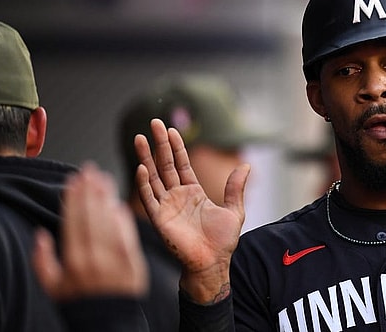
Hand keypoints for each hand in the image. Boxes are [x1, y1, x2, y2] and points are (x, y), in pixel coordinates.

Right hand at [31, 162, 147, 299]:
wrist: (110, 321)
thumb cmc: (80, 303)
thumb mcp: (53, 287)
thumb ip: (43, 260)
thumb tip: (41, 234)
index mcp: (73, 260)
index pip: (74, 220)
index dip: (74, 198)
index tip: (74, 180)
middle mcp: (94, 256)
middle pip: (92, 215)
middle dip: (90, 190)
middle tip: (90, 170)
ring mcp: (115, 257)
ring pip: (110, 219)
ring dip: (107, 197)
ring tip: (104, 179)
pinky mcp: (132, 259)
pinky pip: (126, 233)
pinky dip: (122, 217)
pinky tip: (118, 203)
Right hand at [134, 118, 247, 303]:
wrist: (214, 263)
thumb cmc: (222, 241)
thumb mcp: (234, 210)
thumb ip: (235, 188)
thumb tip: (246, 166)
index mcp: (193, 192)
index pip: (181, 164)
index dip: (176, 147)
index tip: (171, 129)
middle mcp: (177, 196)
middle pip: (165, 165)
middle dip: (159, 144)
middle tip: (154, 123)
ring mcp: (167, 206)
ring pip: (153, 177)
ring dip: (146, 158)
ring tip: (140, 138)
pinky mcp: (160, 219)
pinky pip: (149, 198)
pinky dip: (144, 184)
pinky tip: (141, 168)